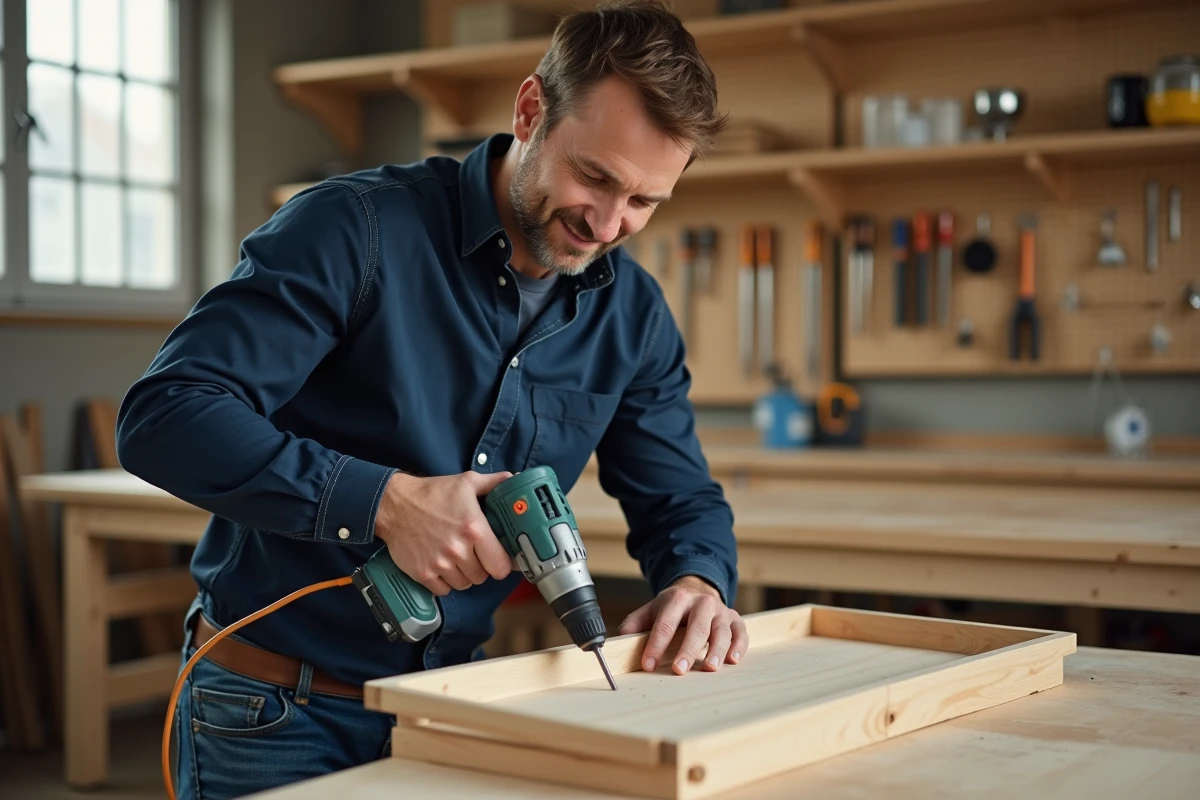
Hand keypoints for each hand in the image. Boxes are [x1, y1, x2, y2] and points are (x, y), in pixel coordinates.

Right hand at [373, 470, 513, 595]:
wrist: (394, 505)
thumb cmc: (432, 493)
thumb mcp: (466, 482)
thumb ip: (494, 483)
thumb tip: (514, 480)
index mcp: (474, 529)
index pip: (500, 566)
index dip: (501, 564)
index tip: (497, 558)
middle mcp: (458, 549)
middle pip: (482, 577)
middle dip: (481, 567)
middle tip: (474, 554)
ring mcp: (439, 563)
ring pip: (464, 584)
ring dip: (463, 575)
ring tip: (457, 559)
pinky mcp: (422, 573)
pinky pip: (443, 590)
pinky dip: (445, 582)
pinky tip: (443, 566)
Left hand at [617, 576, 748, 674]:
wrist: (697, 589)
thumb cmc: (672, 608)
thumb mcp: (651, 610)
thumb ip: (635, 624)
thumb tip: (619, 642)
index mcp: (677, 599)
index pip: (665, 624)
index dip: (656, 645)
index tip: (648, 665)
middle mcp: (702, 603)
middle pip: (696, 627)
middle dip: (688, 650)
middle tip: (679, 670)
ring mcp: (720, 611)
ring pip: (721, 631)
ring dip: (716, 650)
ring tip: (710, 668)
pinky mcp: (735, 619)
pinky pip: (741, 633)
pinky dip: (739, 646)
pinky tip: (732, 660)